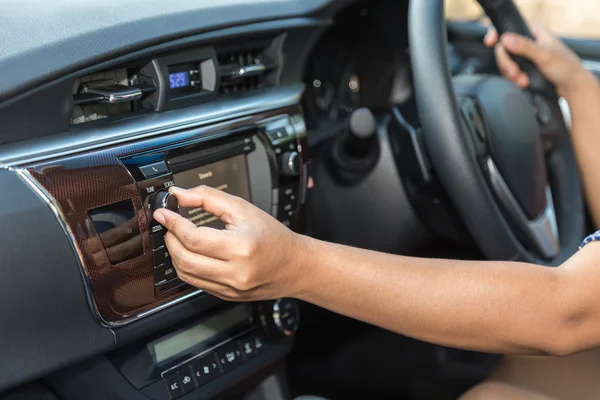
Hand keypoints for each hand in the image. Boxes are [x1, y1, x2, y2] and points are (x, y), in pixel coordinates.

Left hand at [153, 186, 309, 300]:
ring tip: (179, 239)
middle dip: (170, 240)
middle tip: (170, 225)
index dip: (173, 224)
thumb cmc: (273, 236)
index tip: (164, 213)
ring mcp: (230, 288)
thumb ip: (208, 197)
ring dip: (175, 255)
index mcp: (241, 247)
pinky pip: (195, 283)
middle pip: (184, 259)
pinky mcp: (226, 295)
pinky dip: (187, 267)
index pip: (193, 238)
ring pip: (185, 274)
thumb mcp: (243, 209)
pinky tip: (191, 254)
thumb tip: (179, 194)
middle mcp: (234, 272)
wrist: (294, 265)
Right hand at [484, 24, 588, 97]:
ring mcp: (524, 56)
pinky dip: (515, 80)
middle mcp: (528, 42)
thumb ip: (524, 47)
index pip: (509, 28)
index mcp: (534, 31)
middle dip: (507, 64)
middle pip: (503, 49)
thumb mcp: (544, 55)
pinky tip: (524, 83)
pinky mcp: (523, 68)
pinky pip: (509, 73)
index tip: (489, 43)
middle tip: (514, 72)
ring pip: (505, 63)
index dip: (496, 35)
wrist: (571, 87)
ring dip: (512, 75)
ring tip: (523, 81)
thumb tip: (505, 39)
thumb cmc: (565, 68)